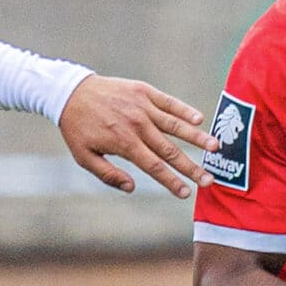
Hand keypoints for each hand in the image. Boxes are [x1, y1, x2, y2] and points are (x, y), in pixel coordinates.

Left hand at [58, 76, 215, 198]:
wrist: (70, 92)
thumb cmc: (77, 128)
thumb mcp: (84, 157)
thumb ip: (108, 174)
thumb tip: (132, 188)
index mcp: (124, 143)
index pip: (155, 167)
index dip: (172, 182)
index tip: (187, 194)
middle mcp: (137, 125)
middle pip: (170, 150)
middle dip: (191, 167)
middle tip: (209, 180)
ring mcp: (142, 106)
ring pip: (175, 125)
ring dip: (197, 137)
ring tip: (215, 147)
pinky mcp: (144, 91)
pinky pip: (169, 102)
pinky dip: (184, 110)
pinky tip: (199, 119)